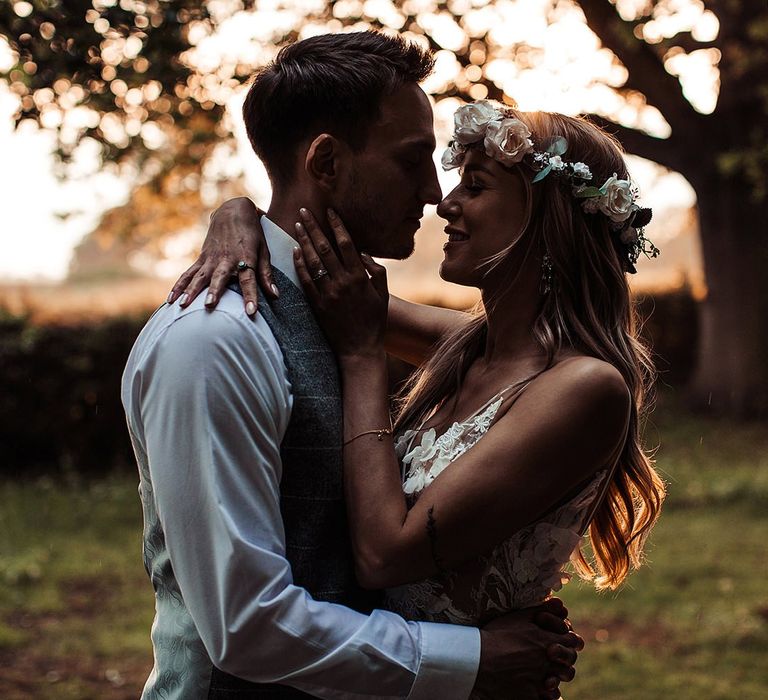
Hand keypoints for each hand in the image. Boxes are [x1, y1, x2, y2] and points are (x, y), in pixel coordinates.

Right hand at [167, 197, 277, 315]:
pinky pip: (188, 273)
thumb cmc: (252, 233)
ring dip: (191, 291)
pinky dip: (179, 286)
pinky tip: (170, 300)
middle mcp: (226, 259)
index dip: (250, 295)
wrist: (232, 211)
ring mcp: (211, 258)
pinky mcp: (201, 258)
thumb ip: (266, 274)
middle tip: (209, 305)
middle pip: (220, 277)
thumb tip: (274, 295)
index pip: (249, 279)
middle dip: (214, 291)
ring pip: (199, 276)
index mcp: (245, 257)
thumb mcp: (263, 250)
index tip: (251, 311)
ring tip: (183, 306)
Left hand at [293, 208, 387, 357]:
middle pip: (325, 248)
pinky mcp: (317, 305)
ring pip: (313, 262)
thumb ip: (377, 272)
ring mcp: (328, 294)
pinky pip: (306, 281)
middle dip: (314, 227)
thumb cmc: (374, 322)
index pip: (347, 244)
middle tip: (304, 211)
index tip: (330, 211)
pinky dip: (299, 264)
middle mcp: (343, 283)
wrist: (360, 349)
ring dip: (304, 241)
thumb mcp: (383, 295)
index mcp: (361, 278)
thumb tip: (364, 253)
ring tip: (297, 225)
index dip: (337, 226)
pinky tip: (294, 251)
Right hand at [474, 599, 583, 699]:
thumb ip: (543, 609)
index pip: (572, 640)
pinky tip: (538, 688)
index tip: (560, 639)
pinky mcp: (531, 695)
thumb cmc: (496, 636)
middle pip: (570, 662)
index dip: (569, 639)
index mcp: (546, 641)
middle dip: (566, 658)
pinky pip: (548, 698)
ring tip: (547, 674)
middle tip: (553, 657)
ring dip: (557, 677)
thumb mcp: (518, 617)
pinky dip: (546, 694)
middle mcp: (547, 661)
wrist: (477, 660)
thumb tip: (562, 604)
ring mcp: (540, 680)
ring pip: (560, 681)